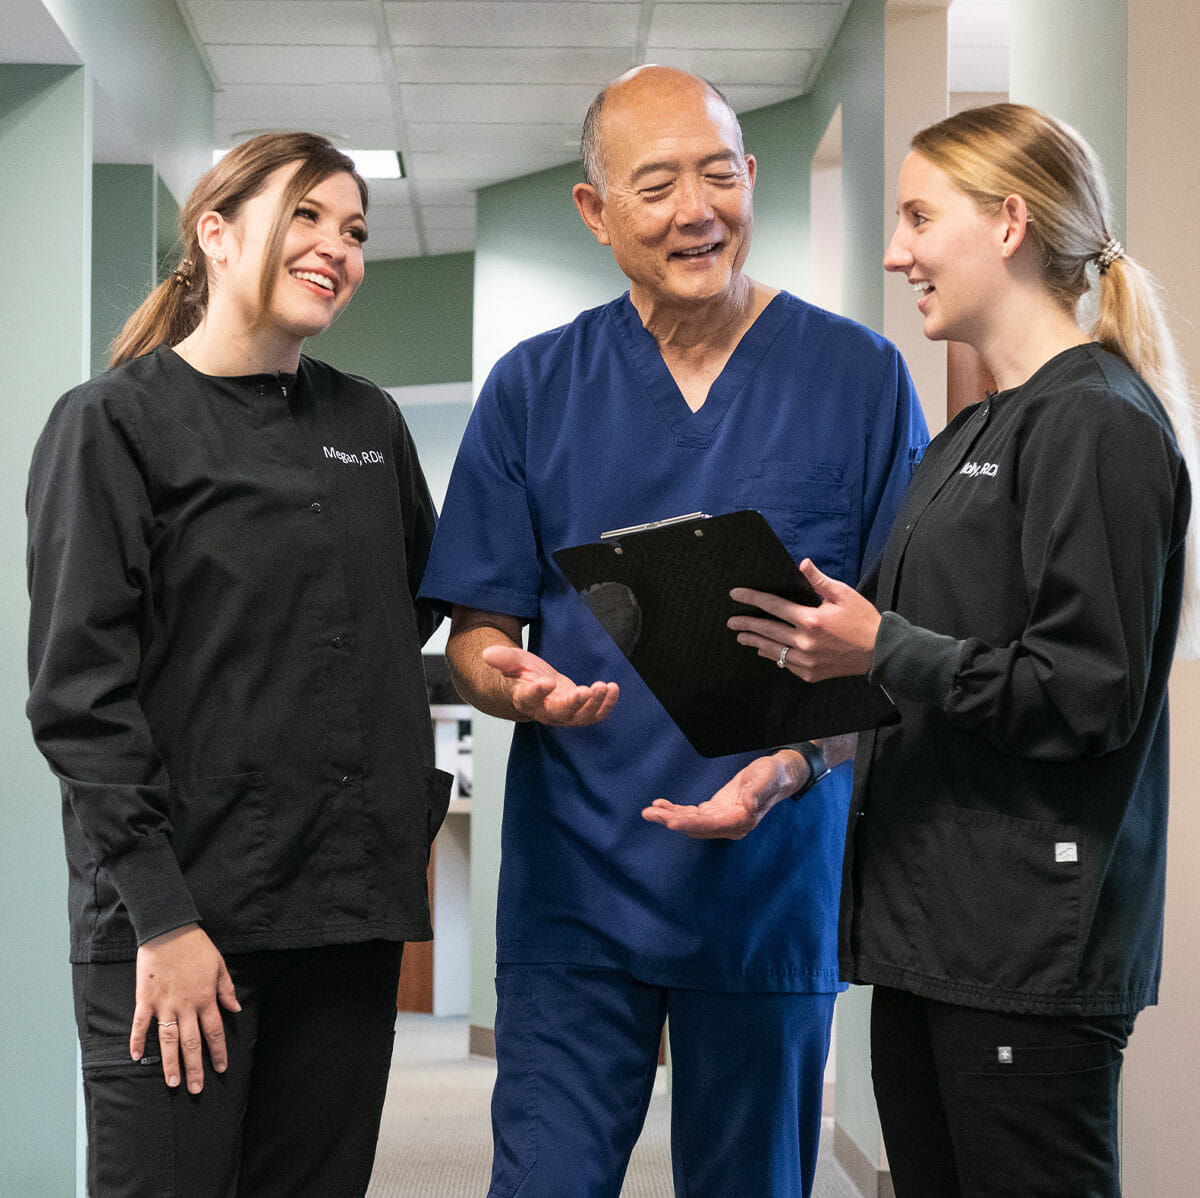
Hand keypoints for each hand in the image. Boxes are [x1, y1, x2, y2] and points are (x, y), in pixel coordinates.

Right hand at [130, 924, 240, 1092]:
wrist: (168, 930)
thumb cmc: (196, 947)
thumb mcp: (219, 965)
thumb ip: (227, 989)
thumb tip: (236, 1010)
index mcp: (206, 998)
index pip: (214, 1032)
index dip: (218, 1052)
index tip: (221, 1069)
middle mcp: (186, 1006)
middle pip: (192, 1043)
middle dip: (195, 1068)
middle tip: (195, 1089)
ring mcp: (164, 1004)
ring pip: (168, 1041)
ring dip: (170, 1063)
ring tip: (173, 1082)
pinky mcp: (145, 999)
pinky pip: (139, 1025)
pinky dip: (136, 1041)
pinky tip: (135, 1058)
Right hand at [481, 643, 618, 724]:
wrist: (530, 687)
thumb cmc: (520, 674)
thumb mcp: (511, 661)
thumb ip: (502, 659)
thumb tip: (488, 654)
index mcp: (524, 699)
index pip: (529, 699)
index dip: (538, 692)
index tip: (547, 682)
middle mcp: (544, 711)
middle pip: (559, 714)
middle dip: (573, 704)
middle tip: (585, 690)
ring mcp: (563, 714)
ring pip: (580, 717)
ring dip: (594, 704)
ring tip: (604, 686)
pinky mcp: (578, 711)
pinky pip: (594, 715)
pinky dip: (606, 705)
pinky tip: (613, 688)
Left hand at [641, 751, 807, 838]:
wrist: (777, 776)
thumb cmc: (773, 776)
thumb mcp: (766, 779)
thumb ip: (757, 792)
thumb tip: (748, 805)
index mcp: (742, 820)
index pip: (710, 825)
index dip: (689, 823)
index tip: (670, 821)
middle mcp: (730, 825)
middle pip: (696, 826)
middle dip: (671, 820)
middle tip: (649, 814)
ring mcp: (722, 820)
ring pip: (691, 822)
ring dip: (669, 816)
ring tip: (648, 811)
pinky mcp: (716, 812)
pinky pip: (693, 815)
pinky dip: (676, 810)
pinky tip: (661, 806)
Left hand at [729, 559, 880, 681]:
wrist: (880, 652)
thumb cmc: (862, 620)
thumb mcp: (843, 594)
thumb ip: (819, 580)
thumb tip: (802, 563)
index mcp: (811, 620)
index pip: (773, 606)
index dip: (753, 598)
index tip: (736, 594)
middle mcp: (804, 642)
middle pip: (767, 630)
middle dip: (746, 624)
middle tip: (731, 621)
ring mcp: (806, 661)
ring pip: (772, 650)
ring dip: (755, 642)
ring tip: (741, 636)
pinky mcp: (810, 674)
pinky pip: (785, 663)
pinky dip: (774, 655)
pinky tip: (765, 650)